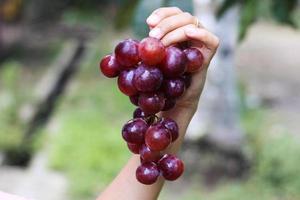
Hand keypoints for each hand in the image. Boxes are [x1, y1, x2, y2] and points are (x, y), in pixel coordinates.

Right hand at [98, 8, 218, 199]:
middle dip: (173, 28)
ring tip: (150, 28)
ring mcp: (183, 43)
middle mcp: (195, 51)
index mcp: (201, 66)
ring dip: (166, 20)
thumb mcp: (172, 115)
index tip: (182, 39)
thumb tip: (164, 116)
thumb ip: (176, 108)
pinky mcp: (171, 40)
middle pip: (194, 24)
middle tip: (154, 38)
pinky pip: (171, 20)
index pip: (211, 42)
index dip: (200, 36)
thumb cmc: (172, 111)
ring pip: (184, 17)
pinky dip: (161, 17)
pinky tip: (149, 23)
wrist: (168, 109)